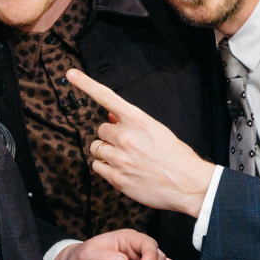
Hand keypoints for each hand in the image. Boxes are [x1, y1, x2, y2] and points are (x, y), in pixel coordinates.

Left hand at [67, 69, 214, 216]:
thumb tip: (110, 116)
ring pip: (96, 149)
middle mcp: (126, 137)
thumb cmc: (175, 156)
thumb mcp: (157, 130)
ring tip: (126, 159)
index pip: (107, 97)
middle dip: (111, 137)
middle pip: (101, 130)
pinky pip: (97, 167)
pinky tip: (123, 171)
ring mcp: (120, 158)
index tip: (70, 74)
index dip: (86, 84)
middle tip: (128, 146)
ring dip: (106, 152)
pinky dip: (106, 168)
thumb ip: (132, 123)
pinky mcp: (116, 178)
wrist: (189, 184)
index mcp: (138, 120)